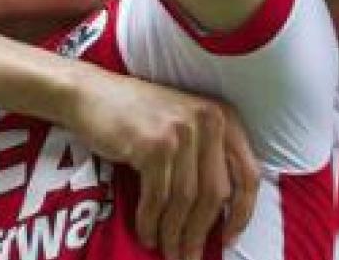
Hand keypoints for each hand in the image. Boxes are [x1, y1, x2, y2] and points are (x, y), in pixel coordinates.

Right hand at [61, 72, 257, 259]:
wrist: (90, 94)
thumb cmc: (136, 116)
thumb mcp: (184, 124)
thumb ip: (206, 158)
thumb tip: (218, 217)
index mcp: (224, 117)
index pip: (248, 175)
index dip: (242, 213)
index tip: (227, 238)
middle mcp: (209, 121)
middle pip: (215, 194)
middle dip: (200, 233)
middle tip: (189, 257)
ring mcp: (181, 132)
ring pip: (186, 200)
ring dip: (175, 234)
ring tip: (168, 252)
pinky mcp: (154, 145)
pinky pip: (157, 198)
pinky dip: (151, 222)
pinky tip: (147, 235)